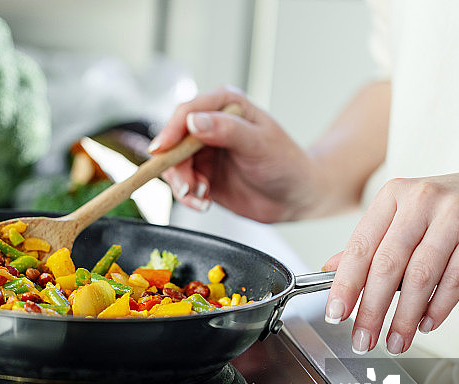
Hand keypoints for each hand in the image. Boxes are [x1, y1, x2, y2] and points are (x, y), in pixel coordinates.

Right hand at [149, 87, 321, 222]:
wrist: (296, 195)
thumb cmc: (286, 163)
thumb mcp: (259, 144)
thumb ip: (227, 130)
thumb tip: (194, 121)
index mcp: (225, 106)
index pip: (188, 111)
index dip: (171, 130)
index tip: (162, 150)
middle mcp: (211, 126)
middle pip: (174, 141)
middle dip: (176, 166)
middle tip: (188, 187)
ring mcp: (205, 152)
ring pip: (174, 165)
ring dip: (182, 184)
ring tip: (201, 196)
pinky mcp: (203, 175)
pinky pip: (182, 184)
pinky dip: (188, 197)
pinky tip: (204, 202)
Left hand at [323, 170, 458, 354]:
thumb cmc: (452, 207)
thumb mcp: (406, 215)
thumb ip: (371, 243)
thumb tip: (330, 269)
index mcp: (393, 195)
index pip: (360, 247)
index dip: (345, 284)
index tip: (336, 314)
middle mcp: (421, 200)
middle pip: (387, 265)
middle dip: (371, 310)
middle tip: (363, 338)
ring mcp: (454, 214)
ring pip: (420, 277)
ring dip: (404, 317)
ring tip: (395, 340)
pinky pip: (455, 280)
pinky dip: (438, 308)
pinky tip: (426, 323)